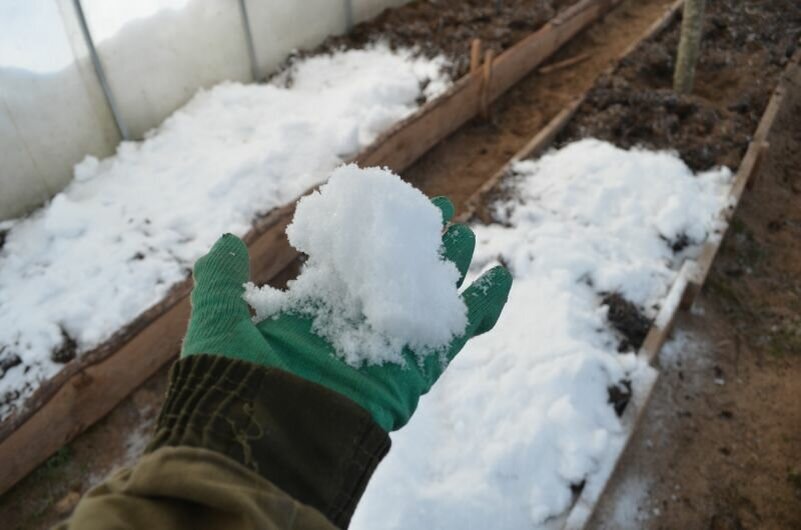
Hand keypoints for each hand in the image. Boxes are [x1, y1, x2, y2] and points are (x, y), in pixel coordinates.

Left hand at [181, 196, 511, 430]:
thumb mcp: (217, 320)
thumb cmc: (232, 380)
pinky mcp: (414, 371)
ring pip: (428, 300)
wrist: (261, 436)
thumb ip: (222, 278)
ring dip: (450, 268)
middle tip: (440, 211)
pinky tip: (500, 277)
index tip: (385, 200)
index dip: (369, 232)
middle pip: (395, 277)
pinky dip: (481, 308)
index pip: (350, 264)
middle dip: (417, 245)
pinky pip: (455, 336)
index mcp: (313, 314)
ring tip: (467, 233)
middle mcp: (354, 328)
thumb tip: (226, 241)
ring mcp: (386, 348)